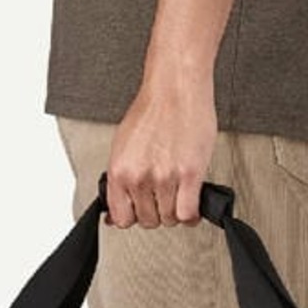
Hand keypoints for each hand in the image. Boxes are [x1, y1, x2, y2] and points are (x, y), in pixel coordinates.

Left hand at [104, 71, 216, 229]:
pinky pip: (188, 213)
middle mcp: (139, 177)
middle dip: (158, 212)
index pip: (122, 218)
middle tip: (165, 196)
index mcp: (120, 171)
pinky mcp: (189, 174)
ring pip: (170, 218)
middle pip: (149, 221)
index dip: (134, 217)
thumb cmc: (152, 111)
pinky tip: (192, 201)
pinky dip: (191, 214)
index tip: (142, 210)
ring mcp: (164, 177)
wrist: (175, 86)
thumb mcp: (123, 146)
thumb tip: (114, 214)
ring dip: (176, 211)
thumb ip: (119, 181)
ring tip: (179, 193)